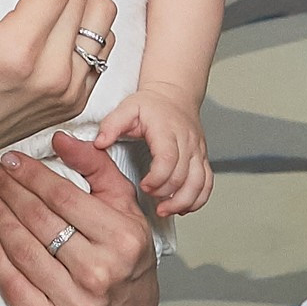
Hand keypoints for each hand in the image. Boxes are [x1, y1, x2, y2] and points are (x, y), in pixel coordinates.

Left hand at [0, 132, 159, 305]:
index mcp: (121, 238)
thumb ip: (97, 168)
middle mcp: (100, 272)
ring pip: (23, 251)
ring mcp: (77, 305)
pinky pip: (14, 286)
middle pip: (39, 221)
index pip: (64, 197)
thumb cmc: (127, 256)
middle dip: (7, 189)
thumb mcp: (125, 207)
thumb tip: (60, 139)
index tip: (9, 159)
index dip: (31, 175)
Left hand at [93, 87, 212, 214]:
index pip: (168, 159)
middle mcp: (186, 141)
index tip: (144, 185)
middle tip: (150, 197)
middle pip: (183, 176)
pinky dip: (198, 199)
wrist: (175, 95)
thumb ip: (111, 125)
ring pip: (200, 183)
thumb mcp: (127, 108)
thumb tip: (99, 143)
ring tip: (165, 210)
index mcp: (167, 130)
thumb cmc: (151, 105)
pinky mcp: (203, 158)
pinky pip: (207, 183)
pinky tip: (183, 207)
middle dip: (166, 194)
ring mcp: (197, 151)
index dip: (157, 179)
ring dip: (184, 201)